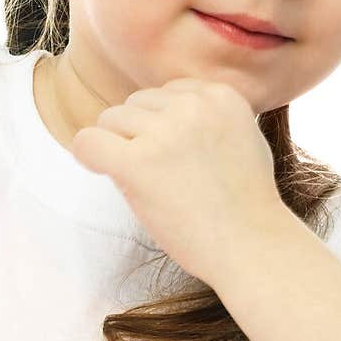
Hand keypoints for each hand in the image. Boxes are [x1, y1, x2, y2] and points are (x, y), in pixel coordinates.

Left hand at [70, 78, 284, 285]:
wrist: (251, 247)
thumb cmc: (245, 203)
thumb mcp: (242, 136)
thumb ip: (206, 115)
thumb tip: (158, 107)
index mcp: (221, 95)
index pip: (166, 93)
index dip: (164, 127)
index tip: (179, 159)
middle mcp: (193, 106)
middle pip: (136, 103)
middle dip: (140, 136)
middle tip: (166, 177)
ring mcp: (165, 133)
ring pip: (111, 119)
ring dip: (121, 150)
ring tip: (153, 184)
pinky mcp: (138, 162)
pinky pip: (89, 142)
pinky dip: (89, 156)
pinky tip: (103, 171)